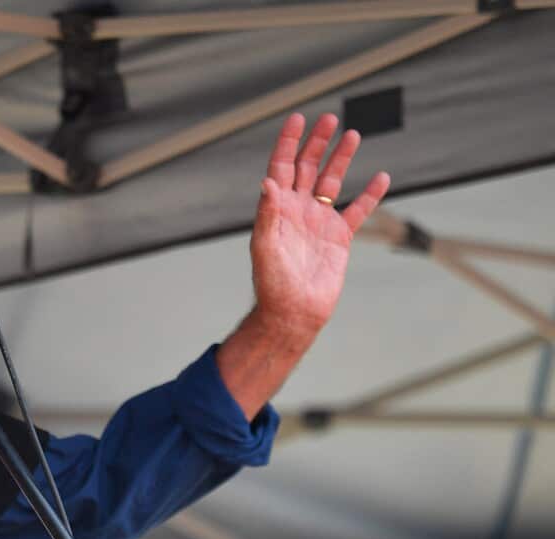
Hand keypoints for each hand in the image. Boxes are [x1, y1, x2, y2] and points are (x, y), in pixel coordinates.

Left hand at [251, 113, 390, 334]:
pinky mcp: (339, 238)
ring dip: (341, 159)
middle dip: (316, 143)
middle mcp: (297, 211)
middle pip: (308, 168)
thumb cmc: (272, 284)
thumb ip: (267, 213)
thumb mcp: (265, 247)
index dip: (288, 143)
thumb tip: (267, 182)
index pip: (281, 168)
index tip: (297, 119)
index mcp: (276, 209)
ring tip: (352, 134)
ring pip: (332, 183)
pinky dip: (370, 195)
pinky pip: (358, 211)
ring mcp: (319, 222)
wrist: (293, 313)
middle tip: (328, 118)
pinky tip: (381, 177)